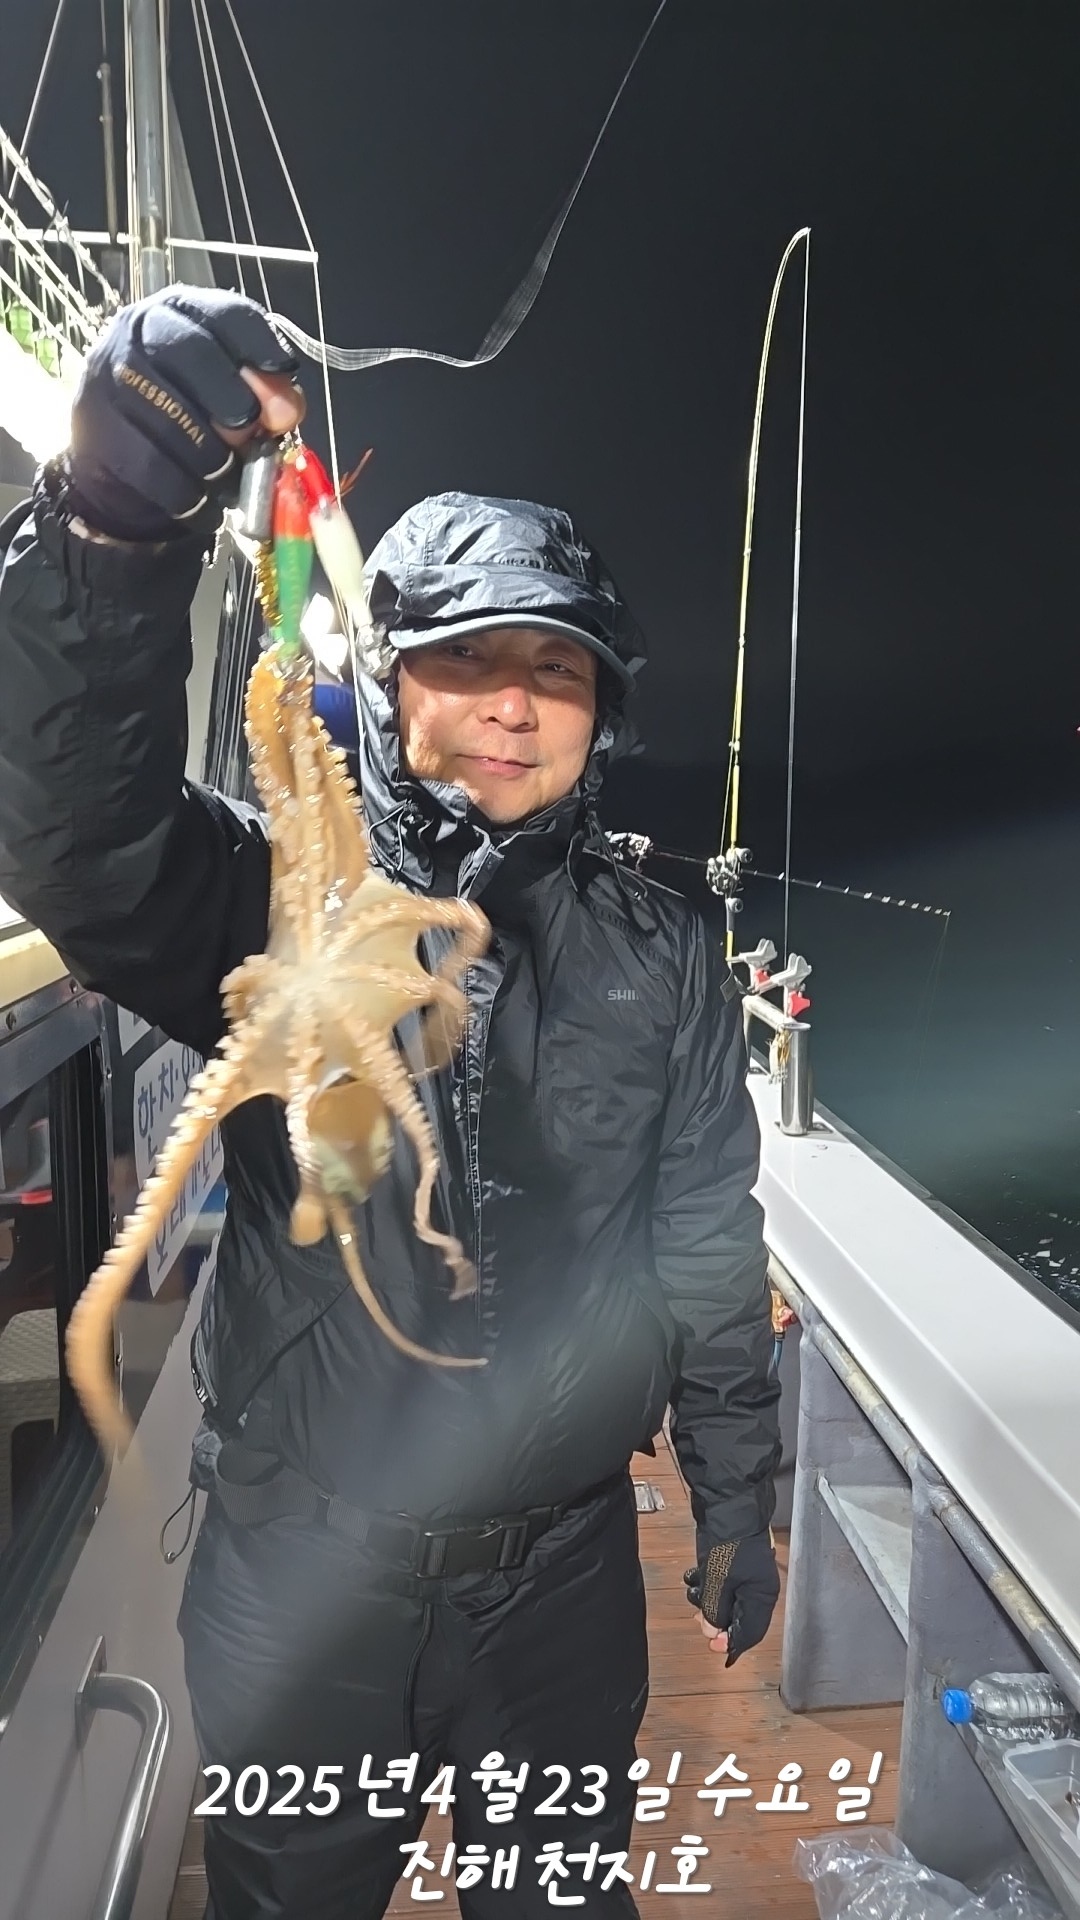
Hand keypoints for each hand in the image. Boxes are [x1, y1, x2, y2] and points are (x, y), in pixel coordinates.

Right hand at [64, 285, 305, 542]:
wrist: (120, 462)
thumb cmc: (189, 418)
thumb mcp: (233, 395)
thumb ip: (268, 395)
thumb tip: (287, 409)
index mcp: (182, 313)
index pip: (225, 314)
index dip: (259, 344)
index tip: (284, 374)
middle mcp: (139, 332)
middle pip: (193, 352)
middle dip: (232, 398)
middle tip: (250, 434)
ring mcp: (110, 378)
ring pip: (172, 415)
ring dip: (212, 456)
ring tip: (226, 477)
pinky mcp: (98, 430)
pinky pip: (153, 467)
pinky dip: (188, 494)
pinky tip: (204, 504)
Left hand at [684, 1532, 778, 1666]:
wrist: (727, 1506)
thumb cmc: (730, 1544)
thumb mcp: (719, 1583)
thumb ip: (715, 1612)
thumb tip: (712, 1632)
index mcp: (762, 1598)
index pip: (750, 1633)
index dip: (731, 1644)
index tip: (712, 1647)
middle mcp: (756, 1590)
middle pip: (735, 1618)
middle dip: (715, 1619)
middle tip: (698, 1617)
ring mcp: (743, 1577)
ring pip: (723, 1602)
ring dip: (706, 1600)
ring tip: (695, 1589)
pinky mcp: (730, 1566)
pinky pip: (718, 1586)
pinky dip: (705, 1584)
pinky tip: (695, 1575)